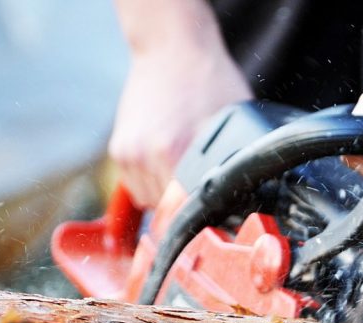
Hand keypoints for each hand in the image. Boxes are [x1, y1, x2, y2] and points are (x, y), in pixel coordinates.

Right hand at [108, 2, 252, 207]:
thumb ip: (233, 165)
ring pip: (149, 202)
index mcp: (176, 153)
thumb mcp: (234, 124)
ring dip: (165, 195)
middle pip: (166, 213)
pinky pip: (136, 186)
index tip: (204, 233)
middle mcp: (147, 156)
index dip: (195, 227)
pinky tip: (166, 158)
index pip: (181, 216)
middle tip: (200, 184)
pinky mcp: (118, 150)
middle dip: (184, 206)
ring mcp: (129, 154)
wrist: (171, 49)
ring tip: (181, 165)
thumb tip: (244, 200)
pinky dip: (151, 181)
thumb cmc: (209, 83)